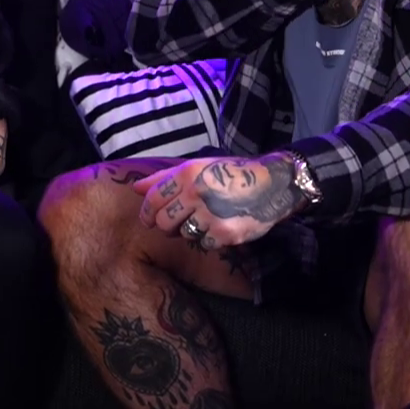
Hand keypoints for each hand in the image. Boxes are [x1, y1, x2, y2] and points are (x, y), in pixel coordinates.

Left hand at [133, 153, 305, 250]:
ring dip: (190, 230)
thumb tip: (136, 187)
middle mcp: (196, 193)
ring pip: (183, 234)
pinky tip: (219, 226)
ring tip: (206, 219)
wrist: (273, 183)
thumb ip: (166, 178)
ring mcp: (211, 215)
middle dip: (166, 225)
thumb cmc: (231, 173)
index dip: (147, 212)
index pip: (153, 199)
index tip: (149, 219)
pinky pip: (204, 243)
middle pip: (163, 221)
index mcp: (187, 173)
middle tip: (177, 222)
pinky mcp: (225, 233)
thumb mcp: (198, 166)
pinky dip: (208, 238)